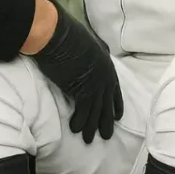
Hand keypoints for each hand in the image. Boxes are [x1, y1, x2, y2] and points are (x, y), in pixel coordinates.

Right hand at [26, 0, 123, 143]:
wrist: (57, 34)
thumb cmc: (67, 34)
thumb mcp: (87, 42)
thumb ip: (91, 52)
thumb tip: (87, 52)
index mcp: (106, 64)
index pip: (115, 89)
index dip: (115, 104)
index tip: (117, 115)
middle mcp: (105, 77)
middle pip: (107, 104)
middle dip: (106, 121)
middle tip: (107, 135)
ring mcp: (95, 85)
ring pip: (96, 111)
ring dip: (92, 127)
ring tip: (89, 140)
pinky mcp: (82, 91)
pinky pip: (83, 112)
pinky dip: (79, 122)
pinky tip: (75, 130)